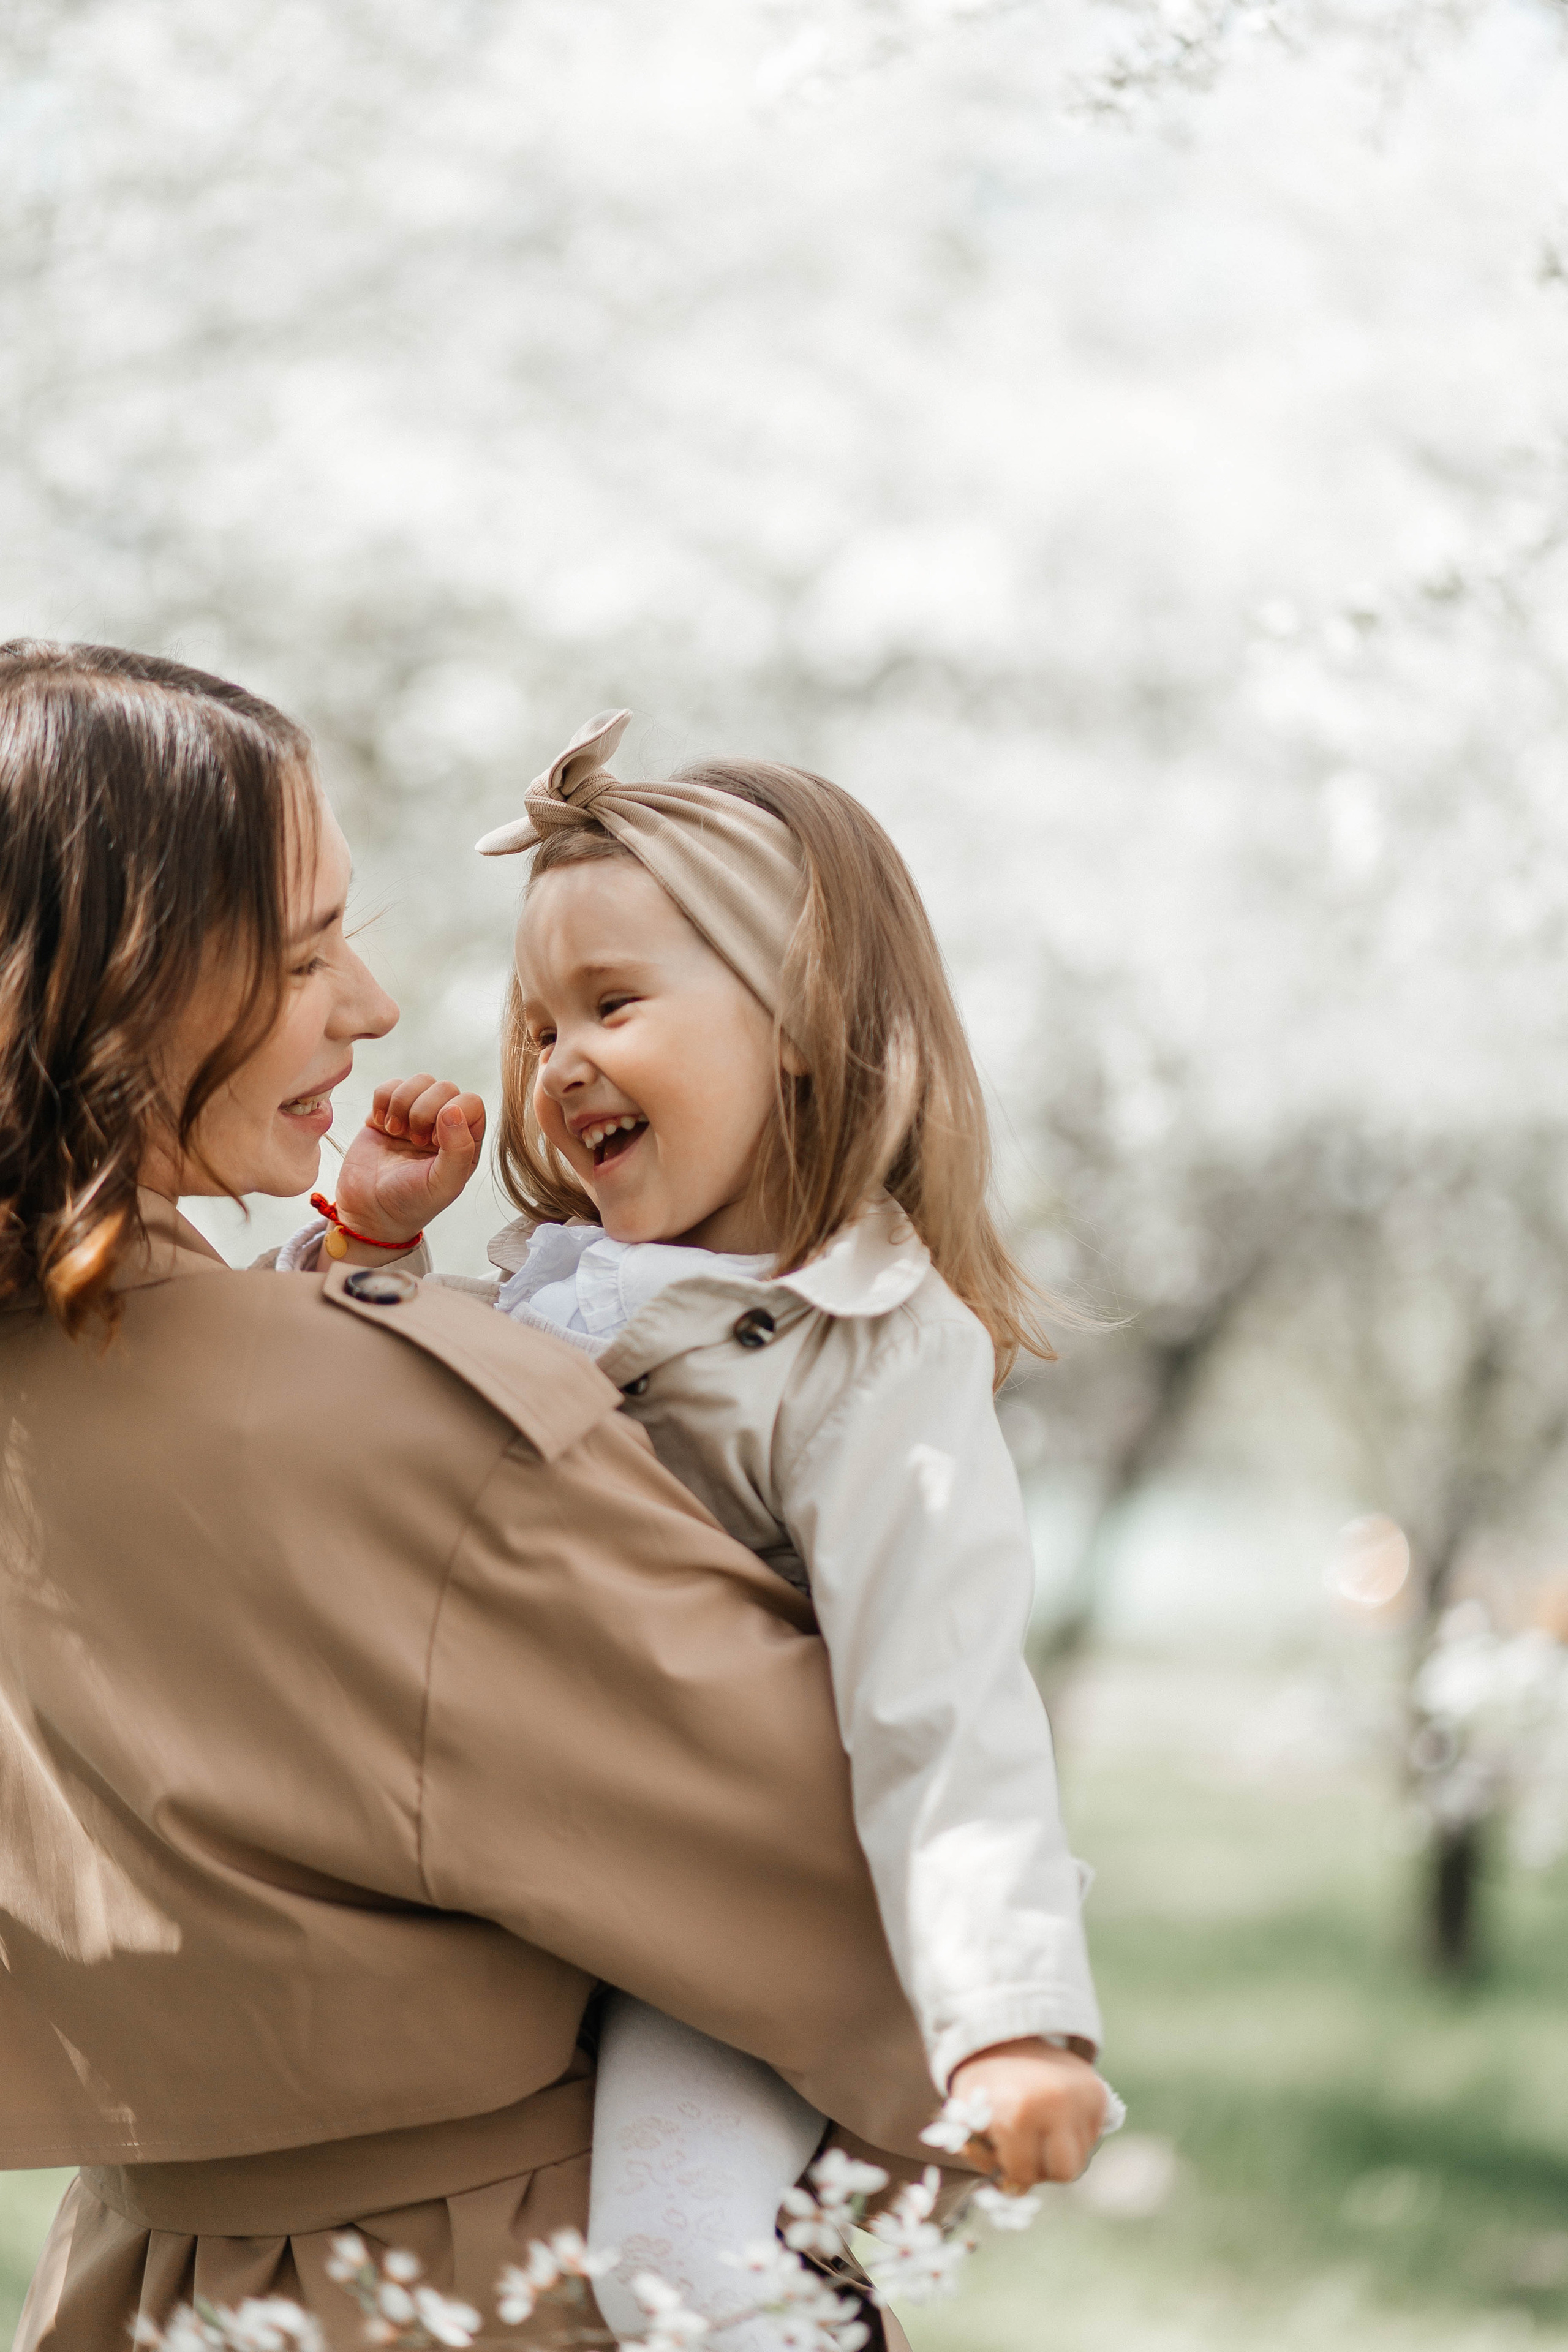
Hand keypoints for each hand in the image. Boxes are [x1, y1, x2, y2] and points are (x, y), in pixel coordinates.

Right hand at [333, 1075, 486, 1250]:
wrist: (369, 1211)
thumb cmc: (412, 1202)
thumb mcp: (444, 1184)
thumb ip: (459, 1149)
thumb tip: (453, 1109)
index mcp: (466, 1141)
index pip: (471, 1103)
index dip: (451, 1113)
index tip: (432, 1141)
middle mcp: (444, 1125)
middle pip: (444, 1087)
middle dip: (423, 1110)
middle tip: (413, 1141)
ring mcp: (415, 1116)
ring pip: (419, 1081)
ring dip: (402, 1103)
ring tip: (395, 1131)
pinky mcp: (387, 1112)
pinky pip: (390, 1085)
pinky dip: (382, 1101)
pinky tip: (380, 1125)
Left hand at [948, 2038, 1107, 2189]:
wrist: (1011, 2034)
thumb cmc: (985, 2082)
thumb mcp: (967, 2114)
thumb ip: (981, 2155)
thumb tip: (1012, 2191)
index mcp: (1018, 2111)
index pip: (1024, 2173)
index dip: (1009, 2171)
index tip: (1001, 2155)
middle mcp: (1056, 2104)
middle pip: (1063, 2173)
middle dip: (1042, 2169)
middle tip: (1025, 2149)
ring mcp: (1083, 2098)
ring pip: (1080, 2158)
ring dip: (1058, 2154)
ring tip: (1038, 2128)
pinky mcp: (1100, 2095)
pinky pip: (1092, 2138)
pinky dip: (1073, 2136)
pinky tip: (1054, 2116)